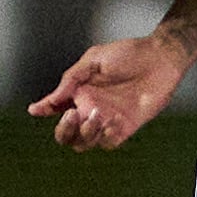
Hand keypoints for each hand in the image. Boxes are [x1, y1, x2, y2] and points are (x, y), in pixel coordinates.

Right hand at [29, 36, 187, 150]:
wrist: (160, 57)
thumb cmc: (128, 54)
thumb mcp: (93, 60)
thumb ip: (71, 80)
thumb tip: (51, 101)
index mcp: (80, 93)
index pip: (56, 108)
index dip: (43, 110)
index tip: (36, 109)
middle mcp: (90, 109)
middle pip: (67, 135)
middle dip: (64, 130)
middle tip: (73, 114)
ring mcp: (107, 120)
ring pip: (84, 143)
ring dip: (86, 132)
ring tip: (98, 113)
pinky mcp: (126, 127)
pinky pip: (108, 143)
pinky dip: (104, 136)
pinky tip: (111, 121)